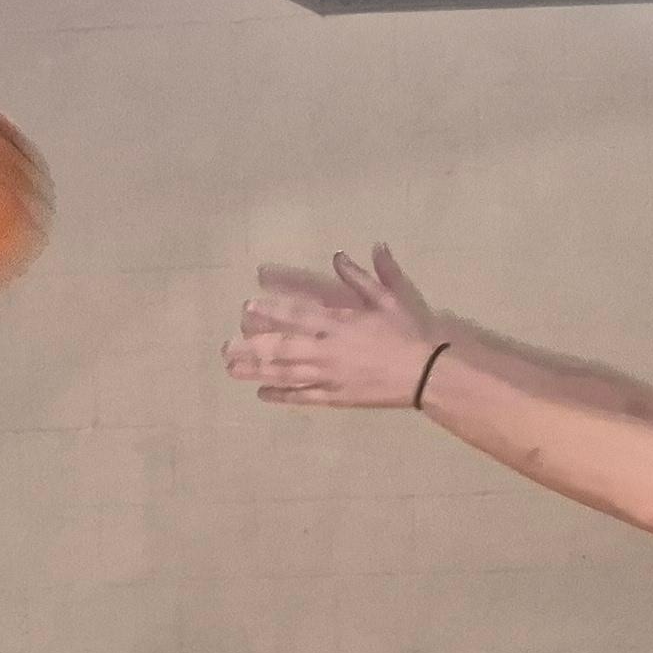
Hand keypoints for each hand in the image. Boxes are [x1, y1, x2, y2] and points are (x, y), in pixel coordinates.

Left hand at [225, 244, 448, 408]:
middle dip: (251, 347)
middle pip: (282, 348)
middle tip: (225, 347)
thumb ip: (362, 277)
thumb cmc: (408, 333)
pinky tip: (262, 394)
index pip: (297, 315)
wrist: (427, 373)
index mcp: (339, 322)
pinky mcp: (336, 398)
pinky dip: (282, 396)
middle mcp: (327, 350)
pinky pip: (303, 397)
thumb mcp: (389, 299)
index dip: (270, 310)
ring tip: (232, 370)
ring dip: (257, 372)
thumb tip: (341, 254)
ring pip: (286, 374)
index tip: (247, 307)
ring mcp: (329, 376)